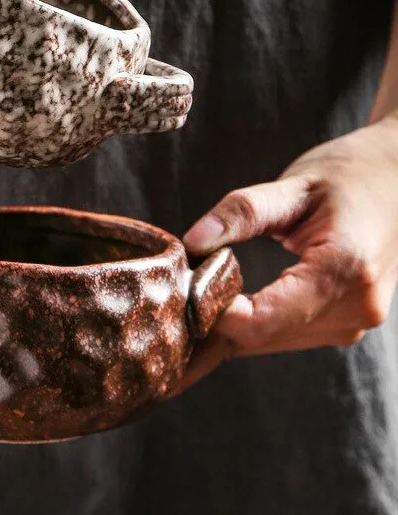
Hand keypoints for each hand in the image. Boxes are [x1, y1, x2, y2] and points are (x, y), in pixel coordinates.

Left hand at [178, 114, 397, 390]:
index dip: (213, 316)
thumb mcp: (294, 184)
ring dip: (225, 335)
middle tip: (159, 328)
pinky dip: (249, 328)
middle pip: (263, 337)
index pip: (264, 318)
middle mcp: (355, 307)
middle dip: (210, 331)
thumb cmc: (350, 173)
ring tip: (178, 326)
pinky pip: (286, 334)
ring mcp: (355, 319)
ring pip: (272, 341)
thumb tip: (192, 241)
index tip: (173, 303)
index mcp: (344, 269)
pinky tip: (214, 321)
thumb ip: (242, 212)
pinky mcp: (347, 319)